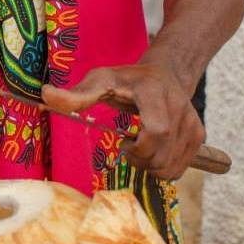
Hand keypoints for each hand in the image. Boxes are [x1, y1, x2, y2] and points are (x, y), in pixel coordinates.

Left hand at [41, 63, 205, 179]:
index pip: (157, 132)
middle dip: (139, 161)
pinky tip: (152, 153)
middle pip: (161, 156)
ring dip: (149, 167)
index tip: (125, 143)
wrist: (167, 73)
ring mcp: (193, 125)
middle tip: (128, 148)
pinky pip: (179, 169)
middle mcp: (181, 109)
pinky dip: (161, 169)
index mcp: (156, 94)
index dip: (139, 147)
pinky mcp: (198, 137)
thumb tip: (46, 95)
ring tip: (140, 149)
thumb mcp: (101, 80)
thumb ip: (77, 93)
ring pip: (170, 168)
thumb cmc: (128, 79)